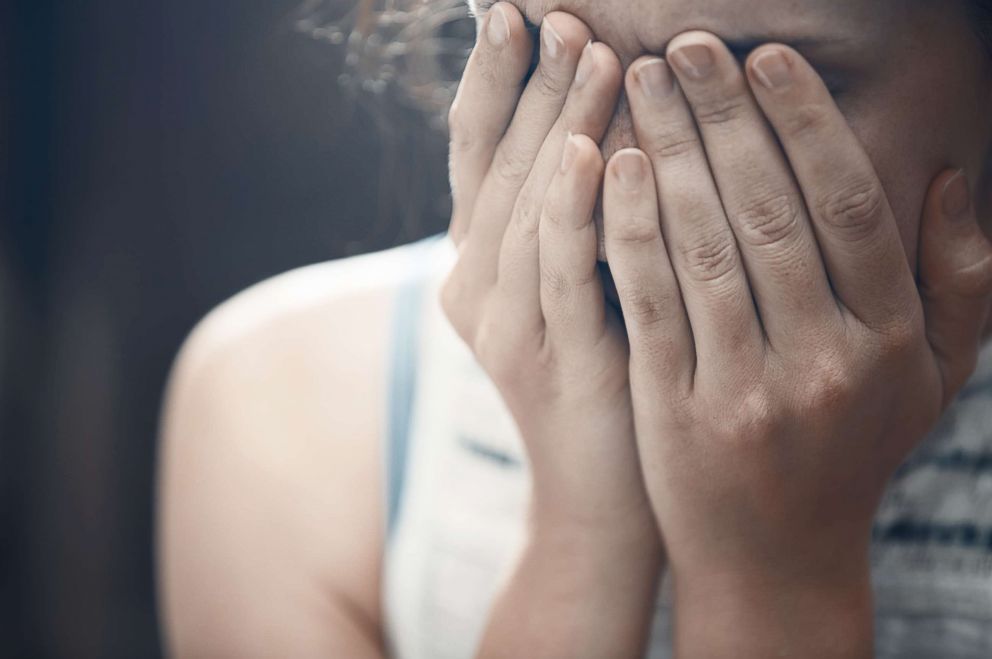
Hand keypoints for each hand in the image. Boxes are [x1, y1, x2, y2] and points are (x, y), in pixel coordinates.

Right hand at [442, 3, 653, 539]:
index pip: (477, 152)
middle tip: (562, 14)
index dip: (493, 80)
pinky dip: (570, 210)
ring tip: (590, 53)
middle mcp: (474, 284)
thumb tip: (610, 118)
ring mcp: (502, 325)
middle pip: (497, 166)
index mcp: (480, 260)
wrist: (610, 491)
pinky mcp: (546, 360)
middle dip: (530, 85)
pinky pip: (558, 273)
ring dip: (556, 127)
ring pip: (523, 208)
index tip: (516, 10)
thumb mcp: (586, 280)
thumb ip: (578, 212)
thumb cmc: (614, 371)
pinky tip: (593, 152)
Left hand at [599, 30, 991, 653]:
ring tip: (637, 85)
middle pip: (769, 213)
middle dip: (724, 118)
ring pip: (705, 249)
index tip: (765, 58)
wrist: (776, 557)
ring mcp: (748, 390)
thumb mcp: (933, 378)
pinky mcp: (678, 412)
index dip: (804, 123)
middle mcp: (827, 362)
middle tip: (685, 48)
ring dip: (669, 155)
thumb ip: (959, 280)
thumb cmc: (849, 451)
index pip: (849, 206)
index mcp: (893, 340)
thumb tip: (951, 179)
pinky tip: (609, 169)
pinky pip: (651, 304)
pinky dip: (630, 230)